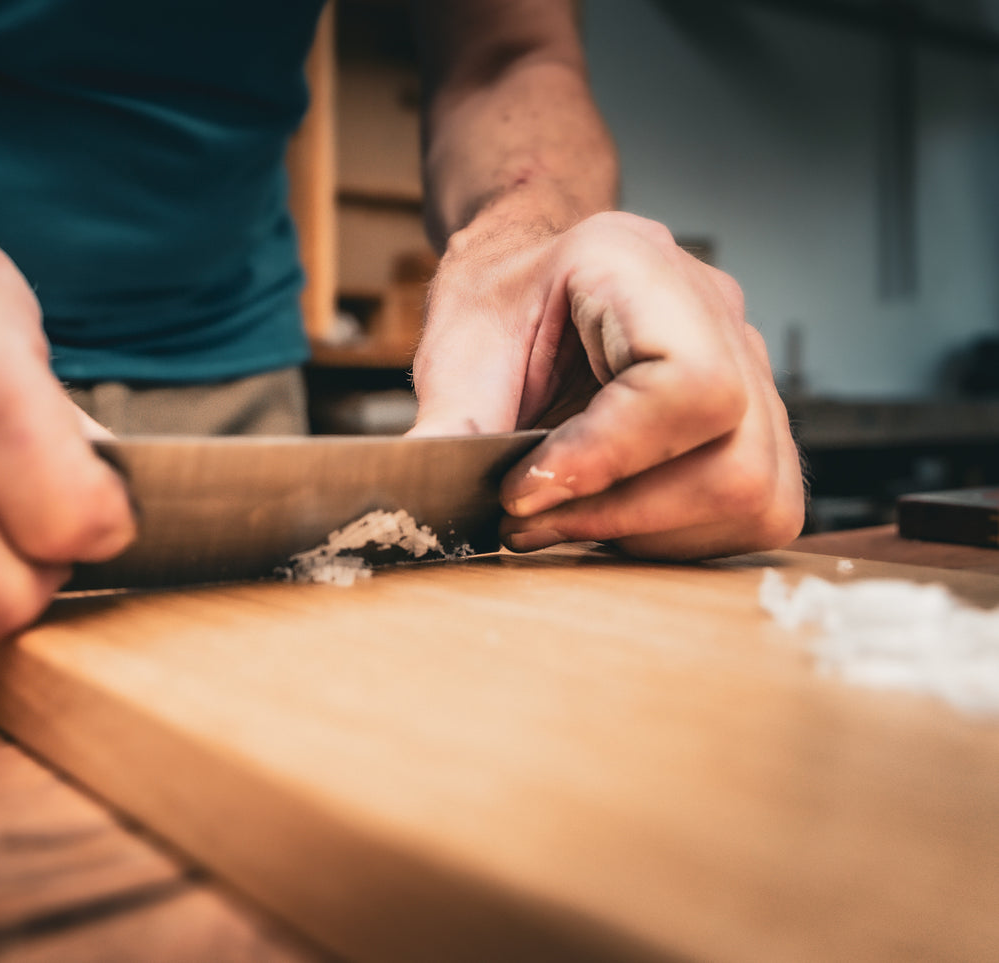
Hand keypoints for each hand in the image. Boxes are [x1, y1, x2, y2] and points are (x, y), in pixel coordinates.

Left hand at [410, 210, 804, 558]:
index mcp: (636, 265)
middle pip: (736, 458)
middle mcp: (714, 311)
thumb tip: (416, 501)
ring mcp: (750, 366)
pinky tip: (606, 516)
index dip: (608, 460)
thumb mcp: (455, 351)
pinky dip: (676, 536)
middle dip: (621, 513)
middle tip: (526, 518)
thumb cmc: (496, 303)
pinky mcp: (757, 421)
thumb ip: (449, 425)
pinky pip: (758, 509)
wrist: (528, 281)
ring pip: (754, 495)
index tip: (523, 491)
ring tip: (558, 519)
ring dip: (646, 533)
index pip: (687, 385)